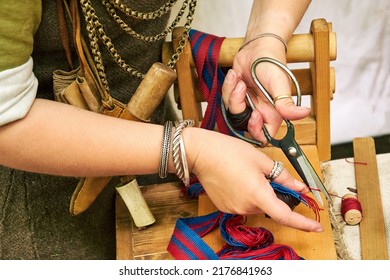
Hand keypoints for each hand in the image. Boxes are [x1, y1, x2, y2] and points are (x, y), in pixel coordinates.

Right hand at [184, 127, 322, 232]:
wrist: (201, 153)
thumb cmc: (228, 152)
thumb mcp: (261, 160)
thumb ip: (283, 177)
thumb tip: (300, 188)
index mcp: (258, 194)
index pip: (285, 216)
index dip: (303, 223)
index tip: (316, 226)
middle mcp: (245, 206)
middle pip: (270, 206)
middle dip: (275, 194)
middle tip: (268, 176)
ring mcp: (233, 209)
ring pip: (257, 205)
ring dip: (260, 194)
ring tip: (248, 174)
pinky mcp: (225, 207)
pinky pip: (244, 204)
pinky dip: (247, 195)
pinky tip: (238, 180)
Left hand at [222, 42, 310, 143]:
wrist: (258, 47)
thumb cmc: (272, 62)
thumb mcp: (279, 83)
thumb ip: (286, 103)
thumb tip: (304, 114)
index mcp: (273, 113)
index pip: (264, 136)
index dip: (256, 131)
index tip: (254, 115)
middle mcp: (260, 111)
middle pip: (243, 125)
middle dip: (238, 107)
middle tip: (242, 90)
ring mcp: (247, 104)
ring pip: (232, 112)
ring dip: (232, 94)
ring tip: (239, 79)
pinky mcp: (236, 96)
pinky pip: (226, 100)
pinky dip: (228, 86)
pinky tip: (235, 75)